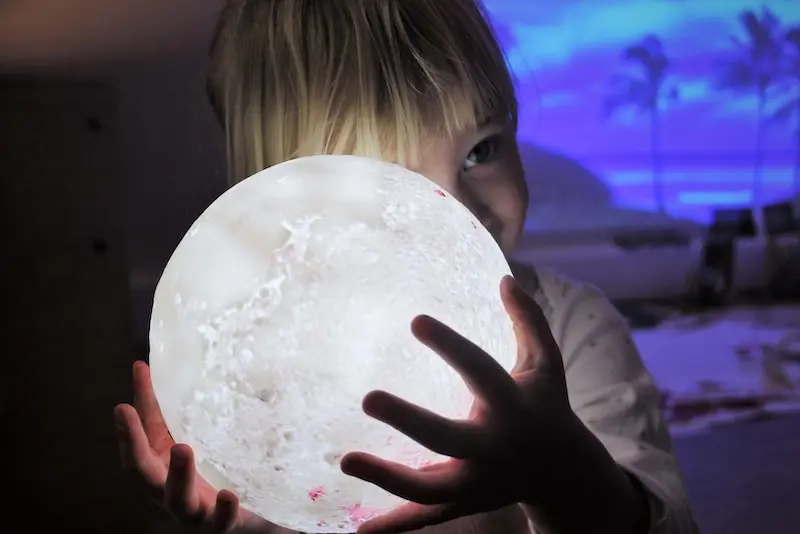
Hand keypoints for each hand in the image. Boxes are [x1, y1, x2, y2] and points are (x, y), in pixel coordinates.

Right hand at [114, 362, 264, 532]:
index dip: (127, 428)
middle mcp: (167, 492)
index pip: (136, 446)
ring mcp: (193, 511)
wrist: (242, 514)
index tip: (122, 406)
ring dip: (178, 475)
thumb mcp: (183, 437)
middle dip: (134, 445)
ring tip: (181, 448)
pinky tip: (227, 494)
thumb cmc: (204, 472)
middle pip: (143, 474)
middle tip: (128, 413)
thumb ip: (161, 409)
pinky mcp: (221, 523)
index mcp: (157, 469)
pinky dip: (223, 509)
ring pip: (179, 500)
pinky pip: (222, 520)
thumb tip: (143, 366)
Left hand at [339, 276, 586, 533]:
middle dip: (410, 420)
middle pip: (450, 437)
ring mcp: (480, 481)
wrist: (563, 472)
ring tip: (345, 460)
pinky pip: (429, 516)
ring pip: (432, 487)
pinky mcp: (467, 504)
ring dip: (389, 478)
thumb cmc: (546, 405)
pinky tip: (360, 530)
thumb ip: (529, 322)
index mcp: (514, 405)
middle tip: (367, 398)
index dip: (450, 347)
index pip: (480, 372)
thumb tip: (505, 278)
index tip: (414, 320)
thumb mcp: (546, 364)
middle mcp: (496, 447)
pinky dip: (396, 525)